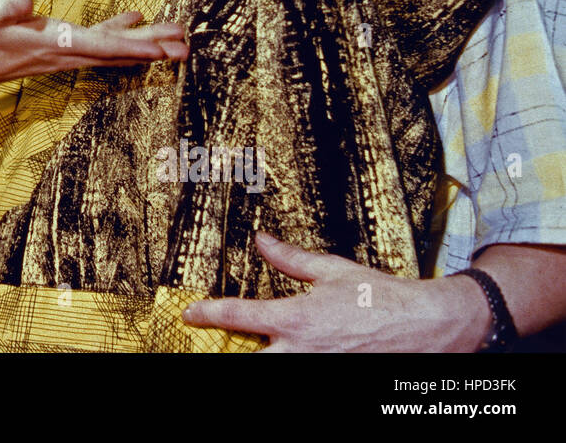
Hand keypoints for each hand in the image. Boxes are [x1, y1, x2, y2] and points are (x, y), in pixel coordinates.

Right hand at [0, 0, 187, 89]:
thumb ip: (8, 7)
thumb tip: (27, 0)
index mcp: (54, 44)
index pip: (99, 46)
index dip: (131, 47)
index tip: (160, 50)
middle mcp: (69, 53)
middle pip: (119, 52)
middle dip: (154, 49)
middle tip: (187, 47)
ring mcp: (70, 53)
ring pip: (116, 50)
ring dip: (147, 44)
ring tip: (177, 40)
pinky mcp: (67, 47)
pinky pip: (102, 42)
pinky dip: (123, 34)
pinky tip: (137, 21)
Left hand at [181, 231, 489, 351]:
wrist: (430, 328)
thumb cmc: (383, 297)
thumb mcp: (333, 270)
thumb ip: (291, 259)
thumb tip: (262, 240)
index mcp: (297, 318)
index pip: (239, 315)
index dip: (208, 313)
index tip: (189, 313)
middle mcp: (302, 350)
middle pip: (248, 362)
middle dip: (227, 354)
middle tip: (210, 346)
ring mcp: (317, 370)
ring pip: (272, 371)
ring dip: (257, 361)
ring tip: (244, 351)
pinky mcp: (336, 379)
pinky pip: (303, 377)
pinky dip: (286, 365)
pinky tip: (281, 357)